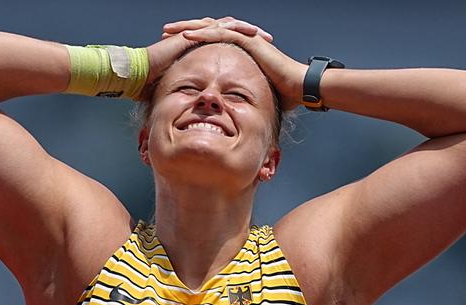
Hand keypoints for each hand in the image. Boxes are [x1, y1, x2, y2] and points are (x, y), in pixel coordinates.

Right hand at [143, 17, 274, 100]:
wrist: (138, 76)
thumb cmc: (153, 87)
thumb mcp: (180, 93)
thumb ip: (192, 98)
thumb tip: (203, 115)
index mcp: (198, 51)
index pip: (226, 45)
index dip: (244, 50)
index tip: (260, 57)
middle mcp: (198, 39)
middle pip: (230, 32)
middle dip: (249, 36)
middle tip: (267, 41)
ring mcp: (194, 34)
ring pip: (226, 25)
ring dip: (245, 29)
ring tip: (261, 35)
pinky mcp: (191, 34)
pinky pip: (216, 28)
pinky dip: (232, 29)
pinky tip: (247, 33)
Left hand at [166, 17, 306, 109]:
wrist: (300, 88)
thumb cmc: (284, 95)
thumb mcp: (254, 95)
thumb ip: (242, 98)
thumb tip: (232, 114)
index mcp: (240, 51)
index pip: (210, 43)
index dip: (191, 44)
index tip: (173, 48)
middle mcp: (242, 40)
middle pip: (206, 30)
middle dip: (184, 30)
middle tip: (165, 33)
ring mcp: (246, 38)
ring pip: (210, 28)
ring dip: (188, 28)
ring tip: (170, 31)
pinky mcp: (249, 40)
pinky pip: (221, 34)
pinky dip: (203, 34)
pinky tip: (186, 36)